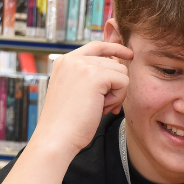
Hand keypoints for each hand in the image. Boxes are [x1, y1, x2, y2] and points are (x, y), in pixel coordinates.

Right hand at [32, 40, 132, 157]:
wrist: (56, 137)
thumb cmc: (67, 122)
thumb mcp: (76, 91)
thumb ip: (90, 77)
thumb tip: (118, 68)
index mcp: (64, 61)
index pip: (96, 46)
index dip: (115, 48)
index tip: (128, 54)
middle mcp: (72, 59)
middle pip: (113, 62)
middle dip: (114, 86)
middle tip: (103, 105)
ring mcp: (82, 65)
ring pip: (121, 72)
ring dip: (116, 94)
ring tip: (98, 107)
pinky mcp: (95, 75)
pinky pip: (123, 81)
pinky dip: (118, 98)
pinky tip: (101, 108)